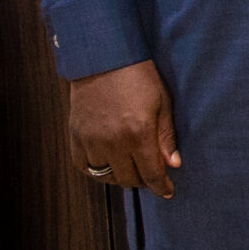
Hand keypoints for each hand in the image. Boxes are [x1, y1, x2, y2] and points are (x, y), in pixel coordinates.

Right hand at [68, 59, 179, 197]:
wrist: (104, 58)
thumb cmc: (139, 77)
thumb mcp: (162, 103)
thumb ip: (166, 137)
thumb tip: (172, 165)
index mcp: (138, 134)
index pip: (150, 174)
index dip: (160, 186)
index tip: (167, 191)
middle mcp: (113, 142)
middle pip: (128, 179)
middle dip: (143, 180)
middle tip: (151, 174)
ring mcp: (91, 140)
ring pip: (106, 176)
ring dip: (121, 176)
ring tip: (131, 166)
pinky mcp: (76, 136)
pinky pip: (84, 167)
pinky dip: (97, 170)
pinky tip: (109, 163)